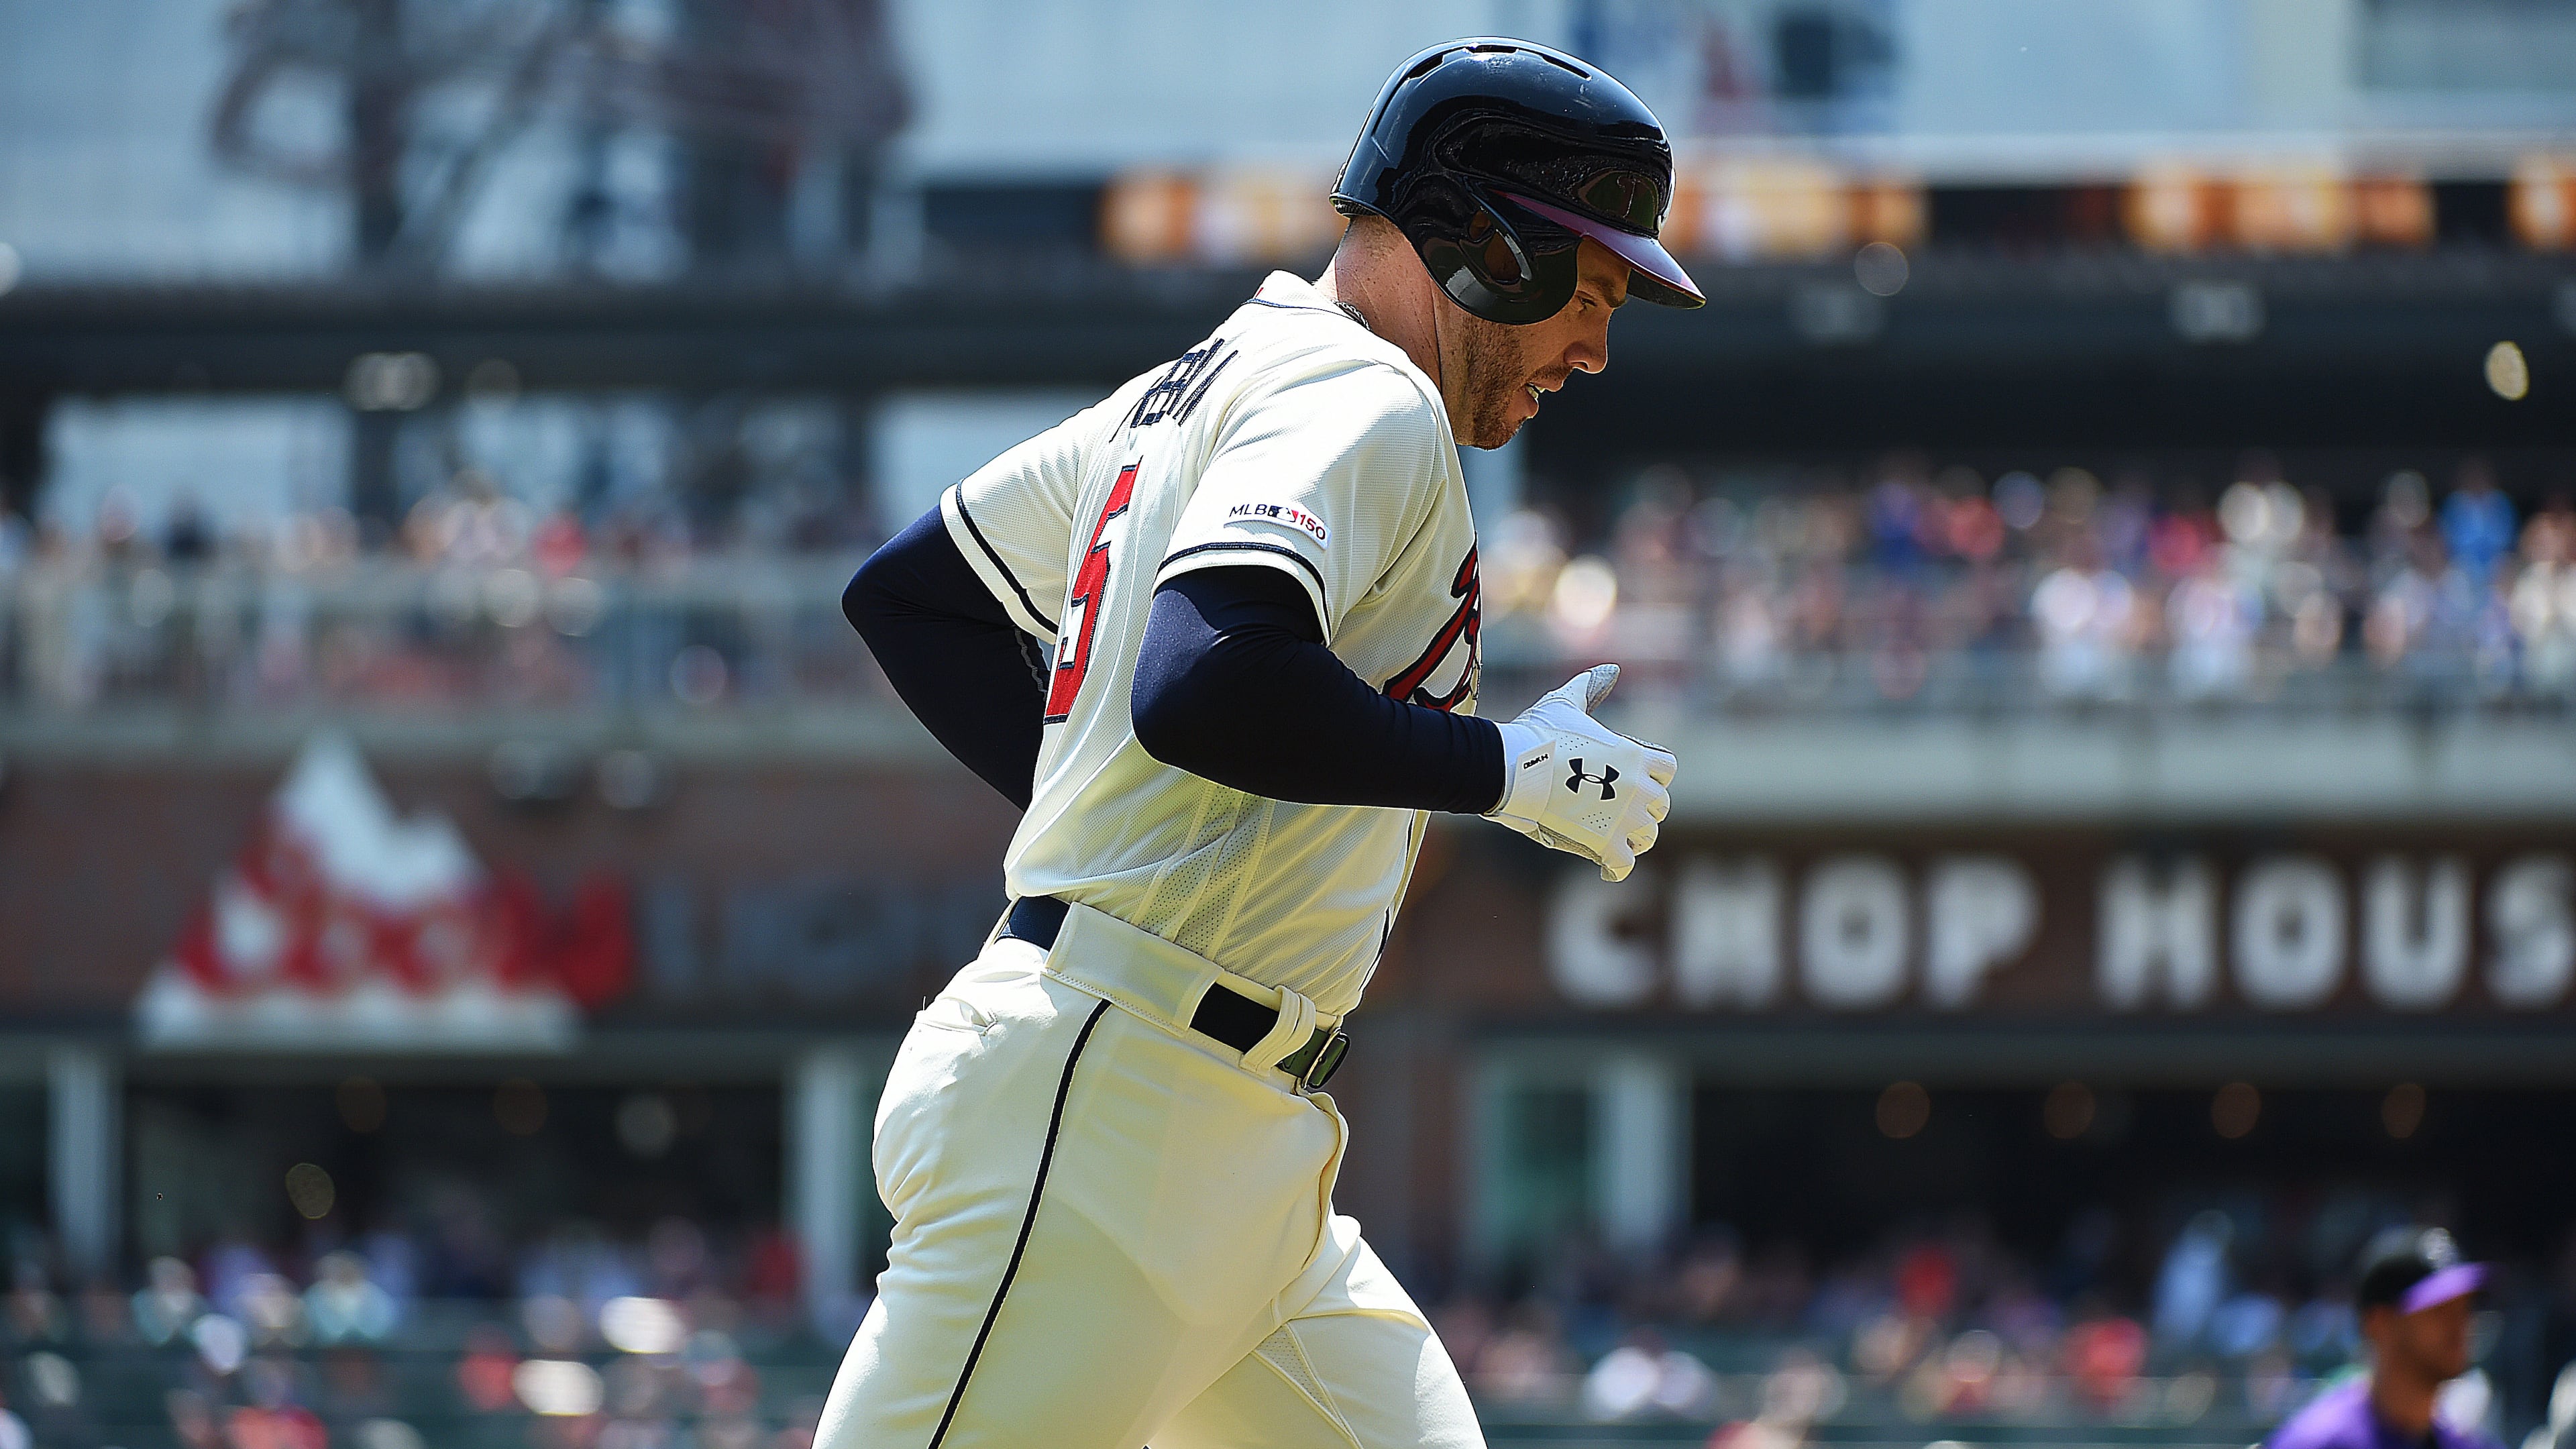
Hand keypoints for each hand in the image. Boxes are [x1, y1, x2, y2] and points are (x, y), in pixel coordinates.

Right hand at [1484, 664, 1675, 881]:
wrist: (1508, 768)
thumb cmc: (1536, 734)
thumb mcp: (1565, 702)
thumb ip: (1592, 687)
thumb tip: (1612, 668)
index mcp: (1636, 755)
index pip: (1667, 769)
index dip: (1652, 774)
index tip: (1633, 777)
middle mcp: (1638, 789)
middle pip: (1659, 805)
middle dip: (1642, 807)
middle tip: (1618, 809)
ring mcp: (1623, 820)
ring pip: (1647, 836)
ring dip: (1632, 837)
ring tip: (1612, 836)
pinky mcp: (1604, 845)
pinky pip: (1624, 864)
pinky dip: (1616, 866)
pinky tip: (1606, 866)